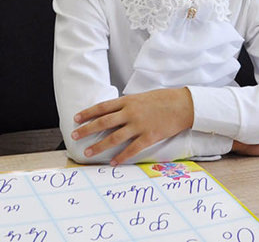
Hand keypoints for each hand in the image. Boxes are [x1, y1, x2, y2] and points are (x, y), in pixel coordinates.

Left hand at [71, 88, 193, 164]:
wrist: (183, 104)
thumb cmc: (163, 99)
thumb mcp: (142, 97)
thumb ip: (128, 104)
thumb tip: (115, 111)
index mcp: (128, 101)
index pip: (102, 107)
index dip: (88, 113)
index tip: (76, 118)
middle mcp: (131, 113)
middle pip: (104, 122)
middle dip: (87, 130)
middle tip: (74, 136)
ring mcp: (140, 125)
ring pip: (115, 137)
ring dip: (100, 146)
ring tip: (88, 152)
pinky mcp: (149, 136)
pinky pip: (132, 149)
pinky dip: (122, 156)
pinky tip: (113, 162)